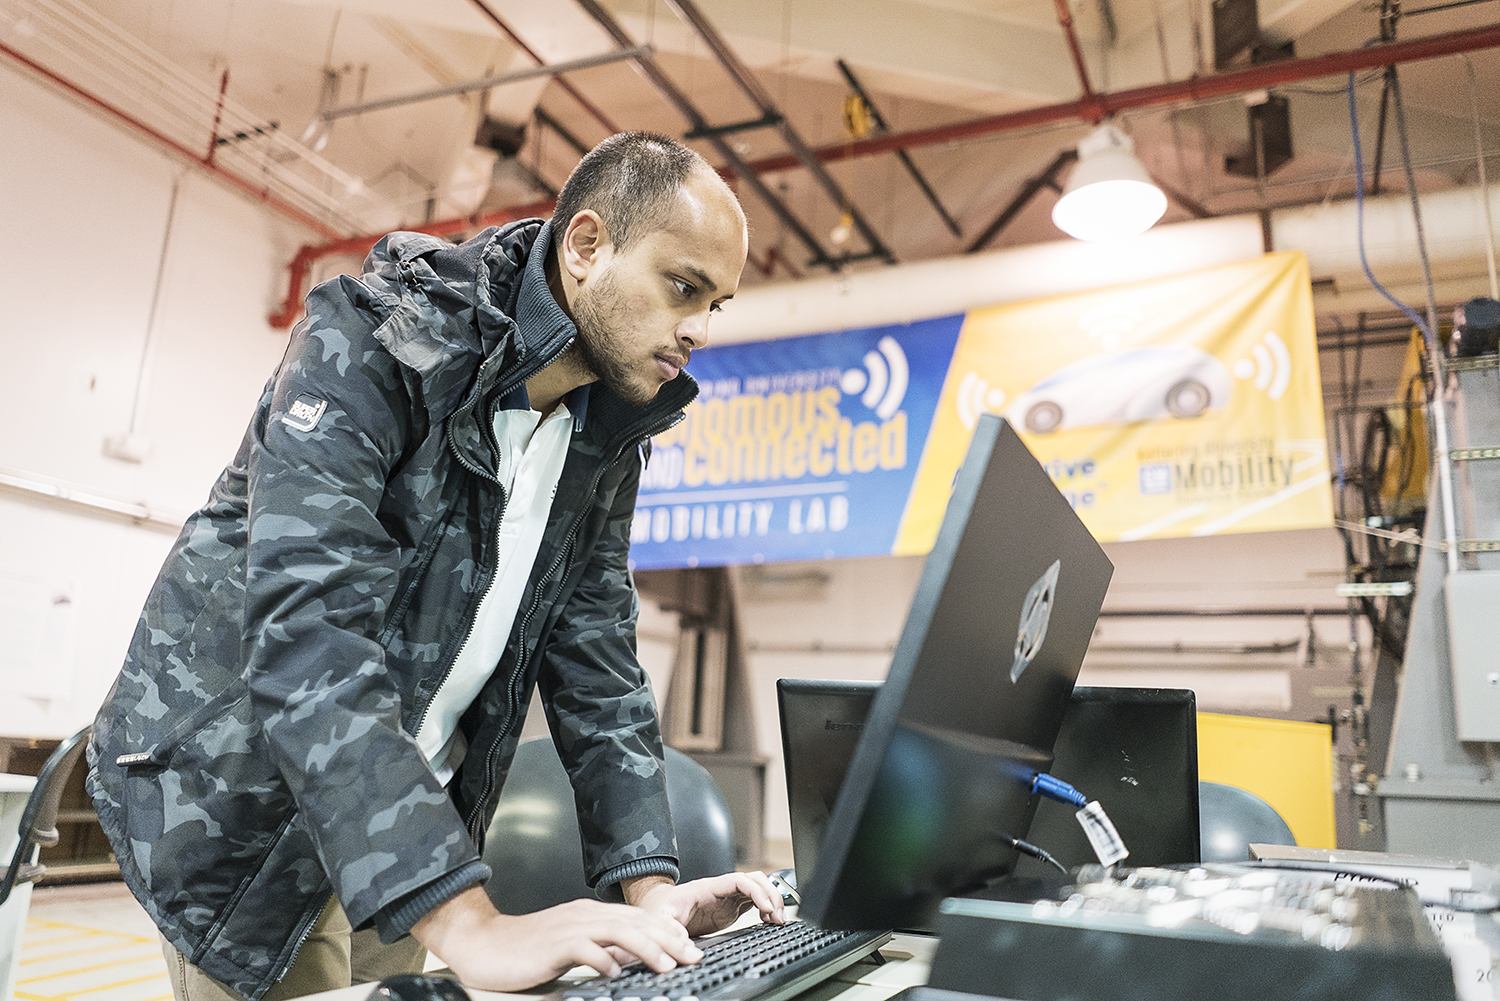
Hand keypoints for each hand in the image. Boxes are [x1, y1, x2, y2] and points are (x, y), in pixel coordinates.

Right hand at [411, 886, 703, 991]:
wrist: (483, 943)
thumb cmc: (525, 948)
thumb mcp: (570, 944)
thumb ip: (599, 946)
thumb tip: (628, 958)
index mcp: (590, 914)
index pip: (638, 918)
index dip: (667, 931)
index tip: (690, 946)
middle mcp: (584, 915)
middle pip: (636, 922)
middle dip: (669, 939)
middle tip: (692, 955)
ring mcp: (569, 927)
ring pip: (618, 931)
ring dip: (646, 948)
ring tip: (667, 965)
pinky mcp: (553, 944)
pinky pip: (583, 948)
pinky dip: (602, 959)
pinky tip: (615, 971)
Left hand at [623, 871, 786, 937]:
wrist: (660, 908)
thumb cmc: (660, 909)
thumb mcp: (661, 918)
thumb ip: (670, 928)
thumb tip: (684, 942)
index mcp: (709, 887)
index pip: (740, 880)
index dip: (757, 891)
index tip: (766, 908)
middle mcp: (722, 889)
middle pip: (755, 879)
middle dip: (771, 894)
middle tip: (777, 916)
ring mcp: (728, 897)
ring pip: (758, 888)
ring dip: (772, 900)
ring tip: (777, 920)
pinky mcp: (731, 907)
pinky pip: (756, 901)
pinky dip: (767, 908)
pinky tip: (769, 921)